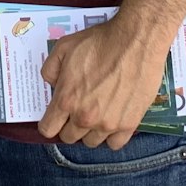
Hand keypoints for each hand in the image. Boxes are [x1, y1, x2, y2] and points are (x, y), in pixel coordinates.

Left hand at [38, 17, 170, 147]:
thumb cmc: (100, 42)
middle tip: (79, 110)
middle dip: (70, 125)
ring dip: (90, 131)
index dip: (49, 123)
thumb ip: (50, 70)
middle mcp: (85, 117)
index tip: (55, 117)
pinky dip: (112, 136)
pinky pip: (115, 144)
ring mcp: (108, 124)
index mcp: (66, 100)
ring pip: (92, 142)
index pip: (48, 129)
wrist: (136, 41)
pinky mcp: (129, 124)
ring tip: (97, 114)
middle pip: (69, 138)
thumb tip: (52, 85)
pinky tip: (112, 121)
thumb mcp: (64, 48)